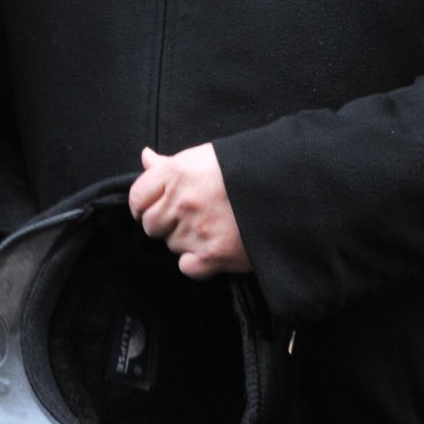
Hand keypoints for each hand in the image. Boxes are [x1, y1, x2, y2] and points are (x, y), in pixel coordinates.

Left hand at [127, 145, 250, 279]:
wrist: (286, 188)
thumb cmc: (245, 169)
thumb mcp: (206, 156)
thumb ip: (170, 163)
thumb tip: (146, 157)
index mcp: (177, 173)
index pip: (138, 197)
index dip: (143, 205)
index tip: (152, 208)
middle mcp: (182, 201)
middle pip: (151, 225)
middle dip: (165, 224)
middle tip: (189, 217)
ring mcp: (197, 229)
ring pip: (171, 245)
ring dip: (185, 241)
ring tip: (211, 227)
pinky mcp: (214, 255)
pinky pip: (187, 267)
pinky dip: (196, 262)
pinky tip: (212, 248)